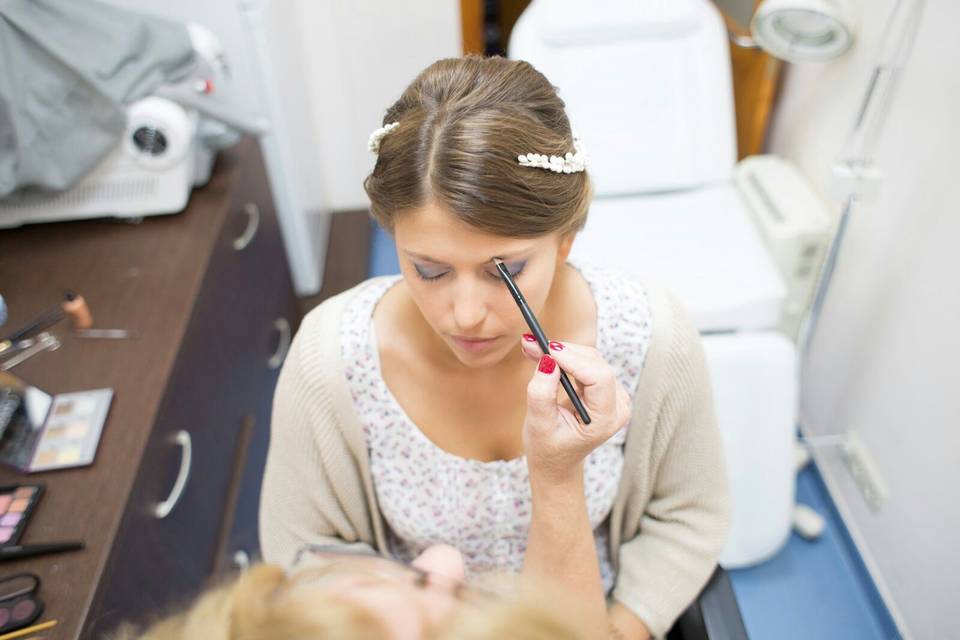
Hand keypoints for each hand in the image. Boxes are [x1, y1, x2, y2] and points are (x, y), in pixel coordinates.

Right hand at [520, 336, 631, 482]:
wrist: (557, 462)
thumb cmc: (548, 448)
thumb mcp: (538, 424)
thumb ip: (542, 393)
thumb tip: (547, 360)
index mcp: (604, 420)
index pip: (598, 378)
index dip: (573, 359)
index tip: (546, 348)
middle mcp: (617, 406)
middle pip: (594, 364)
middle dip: (562, 352)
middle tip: (531, 344)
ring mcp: (614, 397)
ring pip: (590, 359)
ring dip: (562, 352)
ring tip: (533, 349)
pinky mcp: (605, 389)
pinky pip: (587, 363)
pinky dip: (565, 357)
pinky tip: (545, 356)